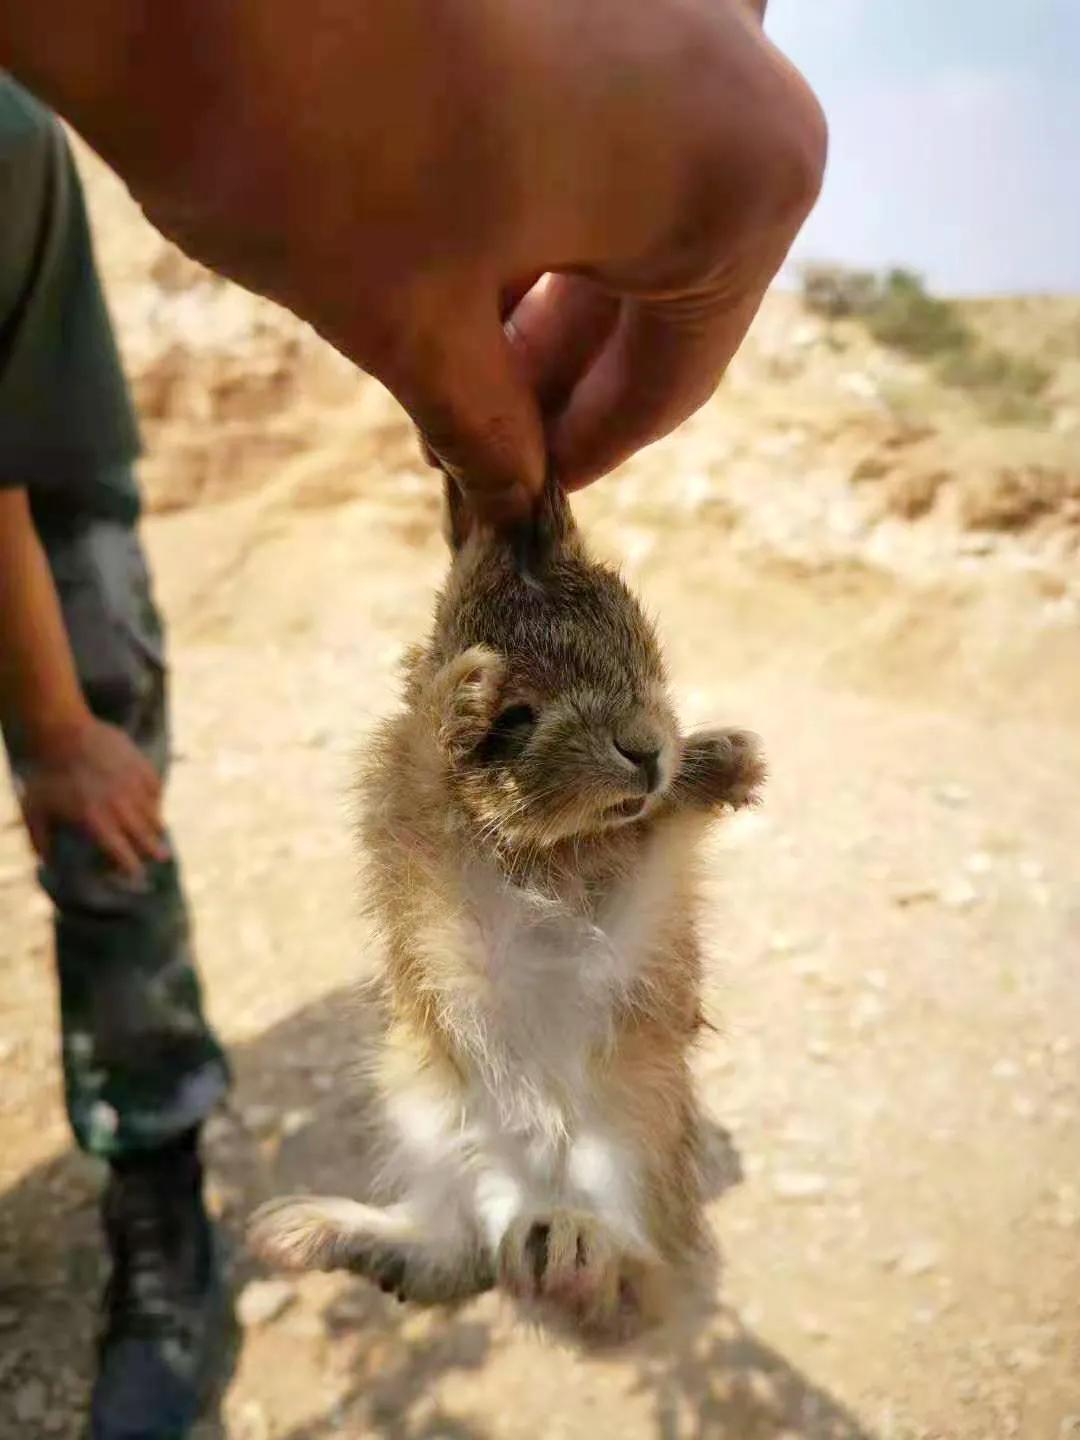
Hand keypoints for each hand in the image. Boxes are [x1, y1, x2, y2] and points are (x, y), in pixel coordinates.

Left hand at [6, 0, 823, 521]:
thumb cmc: (309, 143)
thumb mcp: (411, 325)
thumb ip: (488, 429)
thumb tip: (513, 493)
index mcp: (742, 178)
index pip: (677, 372)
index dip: (589, 449)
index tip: (526, 498)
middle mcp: (743, 67)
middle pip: (664, 272)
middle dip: (561, 366)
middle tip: (480, 442)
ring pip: (630, 189)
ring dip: (548, 284)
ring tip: (455, 358)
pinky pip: (596, 109)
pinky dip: (539, 190)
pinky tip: (462, 251)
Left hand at [18, 715, 168, 877]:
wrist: (64, 732)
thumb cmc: (47, 773)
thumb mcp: (34, 810)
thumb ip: (40, 840)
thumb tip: (45, 863)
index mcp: (97, 822)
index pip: (121, 853)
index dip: (130, 867)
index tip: (136, 875)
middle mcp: (122, 808)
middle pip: (145, 836)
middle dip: (154, 850)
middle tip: (162, 858)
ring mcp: (135, 787)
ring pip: (154, 813)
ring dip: (156, 826)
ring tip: (159, 833)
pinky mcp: (142, 767)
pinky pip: (156, 789)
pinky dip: (155, 799)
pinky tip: (152, 802)